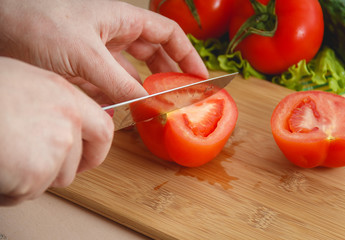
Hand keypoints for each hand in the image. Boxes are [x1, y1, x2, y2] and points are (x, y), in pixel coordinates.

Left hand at [0, 0, 208, 103]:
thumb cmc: (37, 23)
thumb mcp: (85, 54)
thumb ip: (119, 81)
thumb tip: (147, 102)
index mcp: (122, 20)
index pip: (167, 34)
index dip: (186, 55)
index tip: (199, 77)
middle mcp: (114, 35)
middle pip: (153, 55)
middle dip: (168, 76)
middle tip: (180, 98)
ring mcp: (98, 52)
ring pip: (130, 74)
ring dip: (141, 92)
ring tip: (153, 110)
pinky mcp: (83, 68)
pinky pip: (108, 85)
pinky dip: (116, 99)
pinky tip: (119, 111)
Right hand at [0, 57, 113, 205]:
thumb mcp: (25, 82)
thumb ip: (53, 104)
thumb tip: (67, 122)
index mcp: (66, 96)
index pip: (103, 130)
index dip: (96, 149)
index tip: (86, 158)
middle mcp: (68, 119)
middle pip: (79, 161)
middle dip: (61, 170)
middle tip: (37, 167)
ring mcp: (55, 145)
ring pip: (55, 179)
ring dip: (32, 178)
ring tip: (6, 157)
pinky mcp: (36, 171)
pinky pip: (29, 192)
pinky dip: (11, 189)